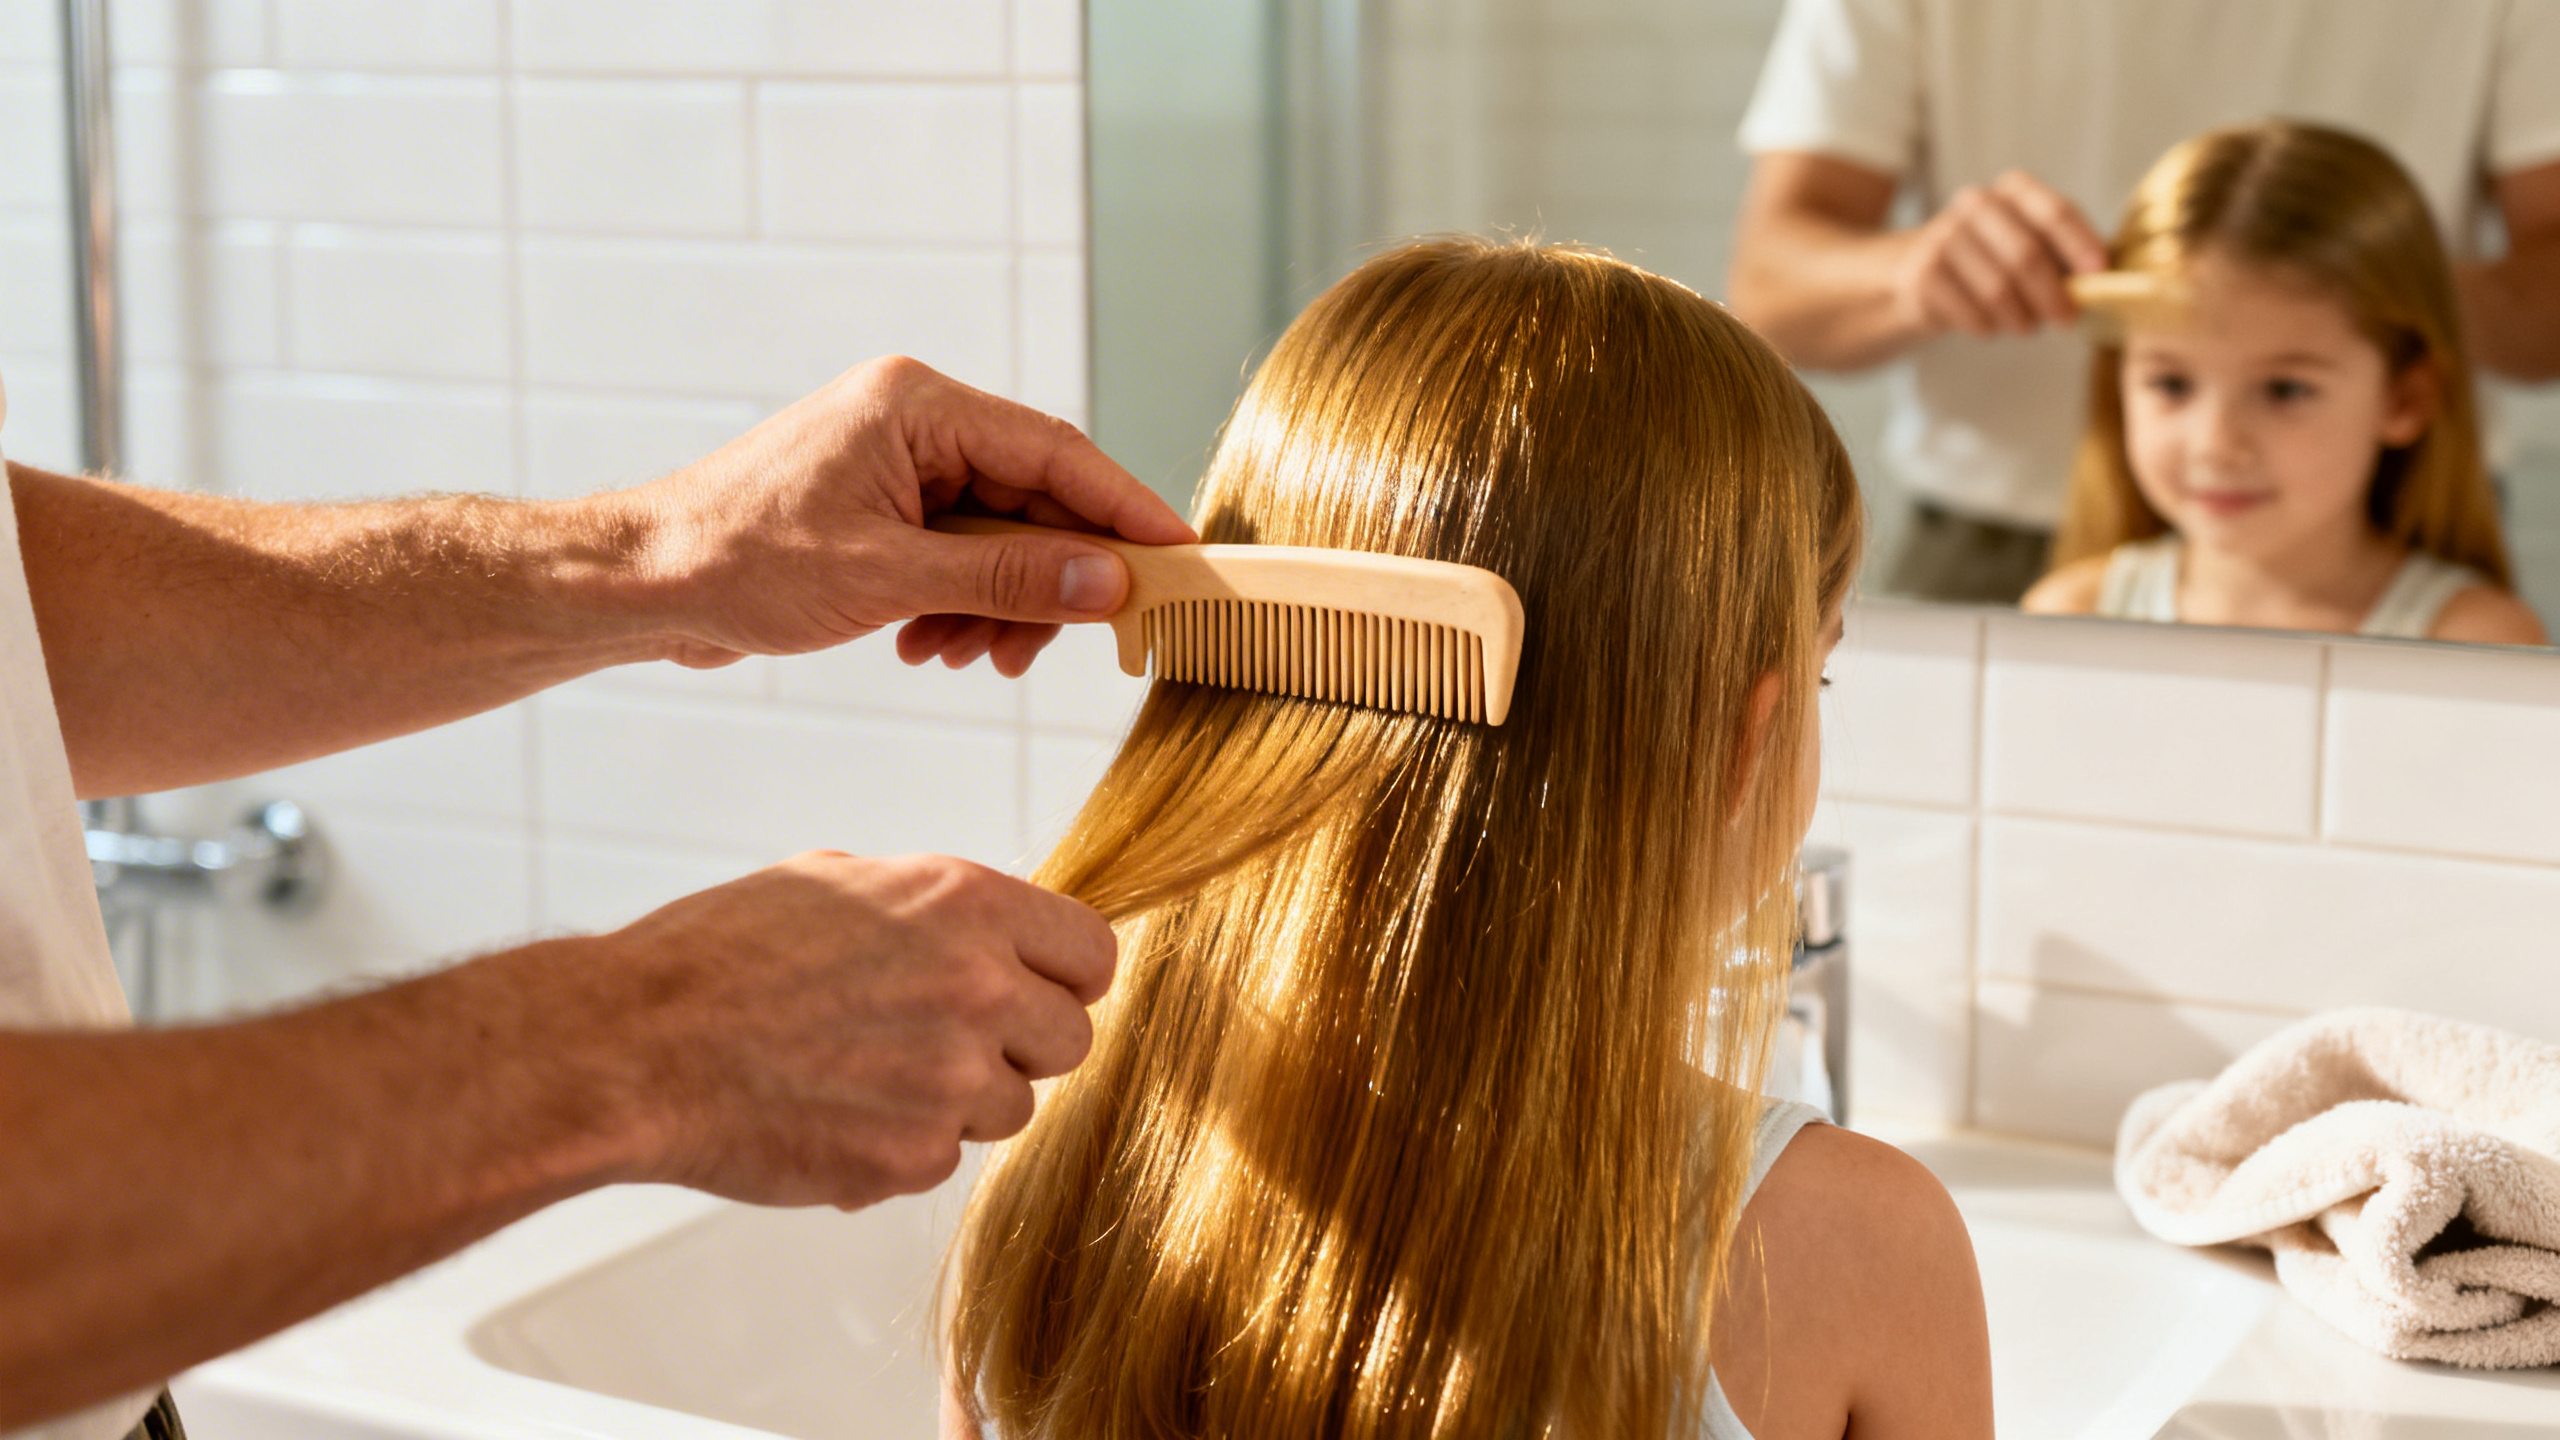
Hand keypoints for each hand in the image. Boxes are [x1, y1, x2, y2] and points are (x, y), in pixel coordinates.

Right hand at [572, 851, 1114, 1208]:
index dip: (1065, 979)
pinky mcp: (913, 1156)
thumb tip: (987, 934)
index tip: (1038, 992)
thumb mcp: (839, 883)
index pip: (1092, 953)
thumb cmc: (721, 956)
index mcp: (966, 906)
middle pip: (1071, 1041)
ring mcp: (952, 1079)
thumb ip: (933, 911)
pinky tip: (830, 1113)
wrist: (637, 1046)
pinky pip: (942, 1159)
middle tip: (949, 1043)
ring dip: (959, 1102)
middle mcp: (979, 989)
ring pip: (1012, 1109)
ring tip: (867, 1073)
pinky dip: (898, 1147)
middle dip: (1020, 1047)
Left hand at [605, 356, 1195, 677]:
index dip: (1127, 511)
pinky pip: (958, 553)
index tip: (1182, 560)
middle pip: (1035, 499)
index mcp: (919, 405)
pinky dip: (960, 604)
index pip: (1058, 453)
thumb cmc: (737, 560)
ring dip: (999, 604)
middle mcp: (915, 421)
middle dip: (1047, 579)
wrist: (639, 584)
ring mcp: (898, 464)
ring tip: (962, 654)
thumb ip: (1009, 577)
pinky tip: (926, 643)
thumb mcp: (888, 577)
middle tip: (1052, 645)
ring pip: (1000, 536)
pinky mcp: (881, 508)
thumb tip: (1108, 584)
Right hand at [1891, 170, 2109, 339]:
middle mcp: (1976, 203)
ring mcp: (1943, 235)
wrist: (1920, 273)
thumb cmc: (1994, 260)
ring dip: (2020, 316)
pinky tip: (1991, 326)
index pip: (2053, 211)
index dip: (2080, 242)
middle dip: (2052, 294)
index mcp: (2012, 189)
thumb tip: (2105, 283)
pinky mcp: (1923, 272)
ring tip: (2026, 326)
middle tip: (2067, 319)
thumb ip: (2067, 257)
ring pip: (1998, 288)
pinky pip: (1969, 310)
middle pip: (2026, 254)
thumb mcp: (2032, 246)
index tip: (2099, 273)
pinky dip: (1988, 326)